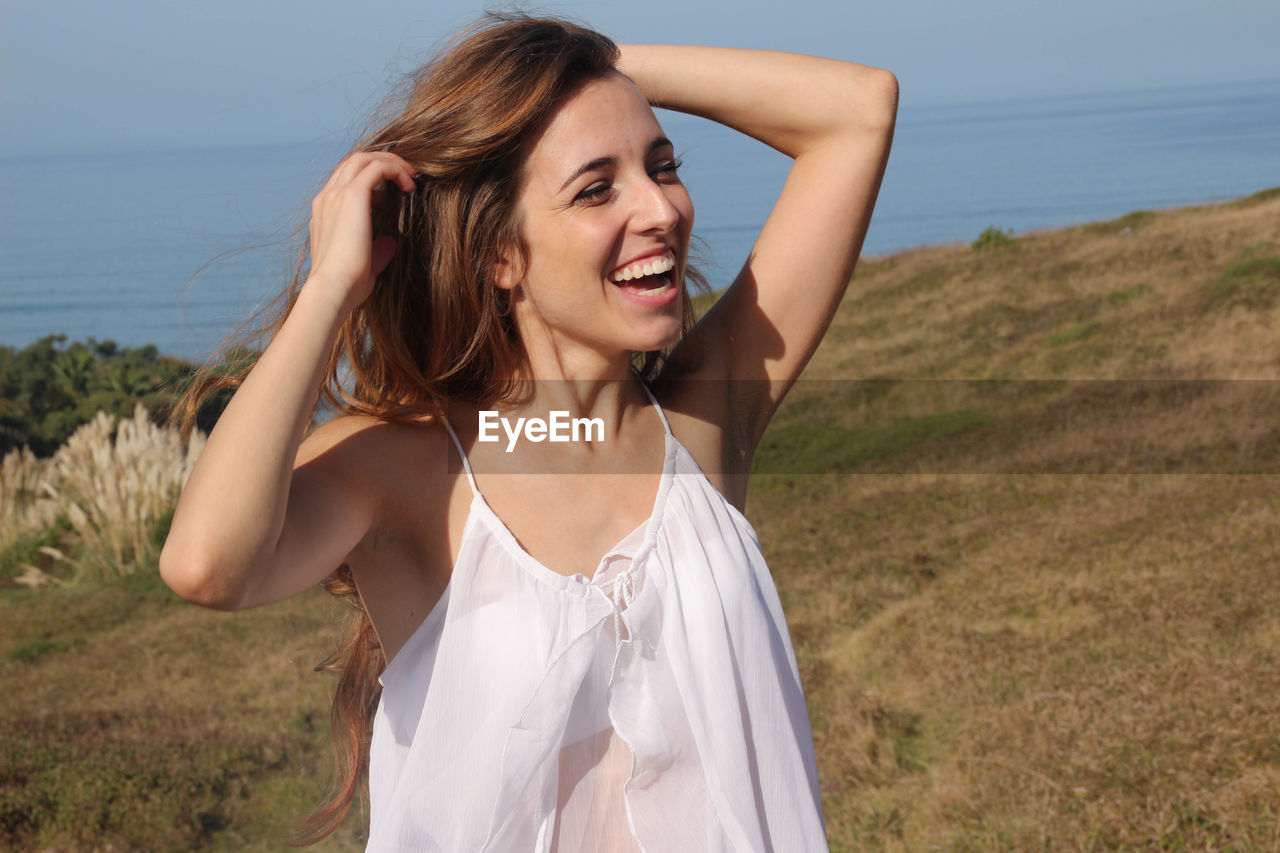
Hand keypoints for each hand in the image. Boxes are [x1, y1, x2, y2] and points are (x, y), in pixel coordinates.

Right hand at [307, 152, 417, 309]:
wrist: (333, 288)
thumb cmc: (348, 284)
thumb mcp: (364, 263)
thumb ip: (377, 249)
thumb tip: (390, 241)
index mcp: (325, 212)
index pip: (345, 180)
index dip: (371, 180)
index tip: (393, 192)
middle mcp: (327, 198)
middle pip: (353, 162)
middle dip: (382, 162)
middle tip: (406, 175)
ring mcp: (336, 194)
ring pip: (364, 158)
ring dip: (390, 162)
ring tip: (411, 175)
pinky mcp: (352, 195)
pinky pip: (377, 167)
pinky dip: (395, 170)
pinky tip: (410, 186)